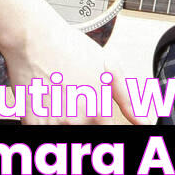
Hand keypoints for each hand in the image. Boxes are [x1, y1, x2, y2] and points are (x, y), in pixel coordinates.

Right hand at [8, 16, 149, 125]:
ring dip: (62, 121)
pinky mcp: (30, 123)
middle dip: (81, 120)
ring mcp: (51, 124)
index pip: (106, 136)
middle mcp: (75, 121)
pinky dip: (45, 121)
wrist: (35, 39)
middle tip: (75, 99)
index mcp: (98, 112)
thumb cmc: (71, 49)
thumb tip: (144, 122)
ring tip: (60, 99)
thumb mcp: (110, 67)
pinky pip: (41, 132)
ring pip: (63, 133)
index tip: (95, 116)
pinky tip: (47, 103)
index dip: (101, 124)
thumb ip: (128, 100)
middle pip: (83, 132)